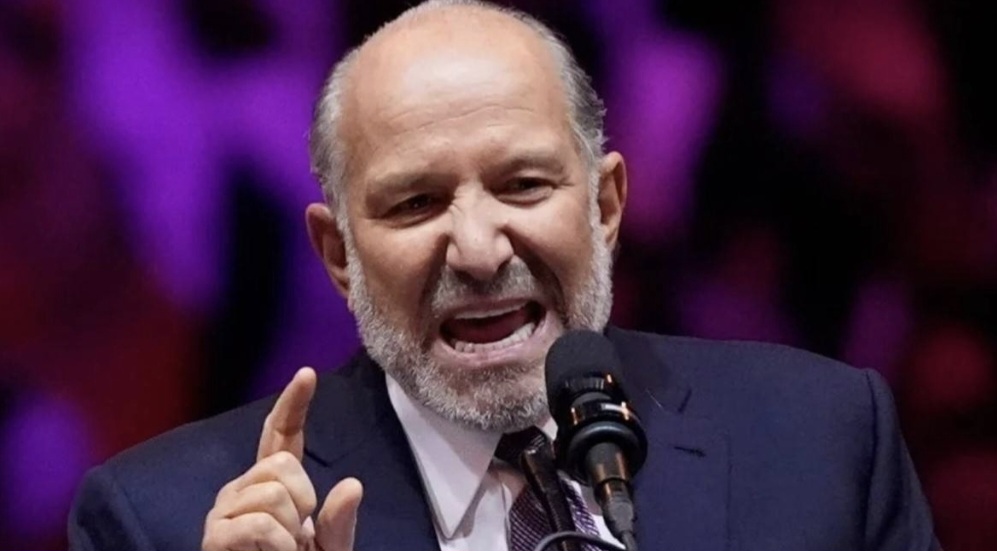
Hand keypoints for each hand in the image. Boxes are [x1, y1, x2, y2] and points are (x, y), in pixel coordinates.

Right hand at [202, 367, 363, 550]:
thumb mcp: (330, 550)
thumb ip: (341, 522)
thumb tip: (352, 485)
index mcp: (272, 486)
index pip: (280, 436)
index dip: (293, 404)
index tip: (308, 373)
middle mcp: (241, 490)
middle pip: (281, 463)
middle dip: (303, 500)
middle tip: (295, 537)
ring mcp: (223, 512)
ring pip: (272, 492)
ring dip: (290, 530)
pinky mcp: (214, 538)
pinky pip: (259, 523)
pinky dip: (279, 545)